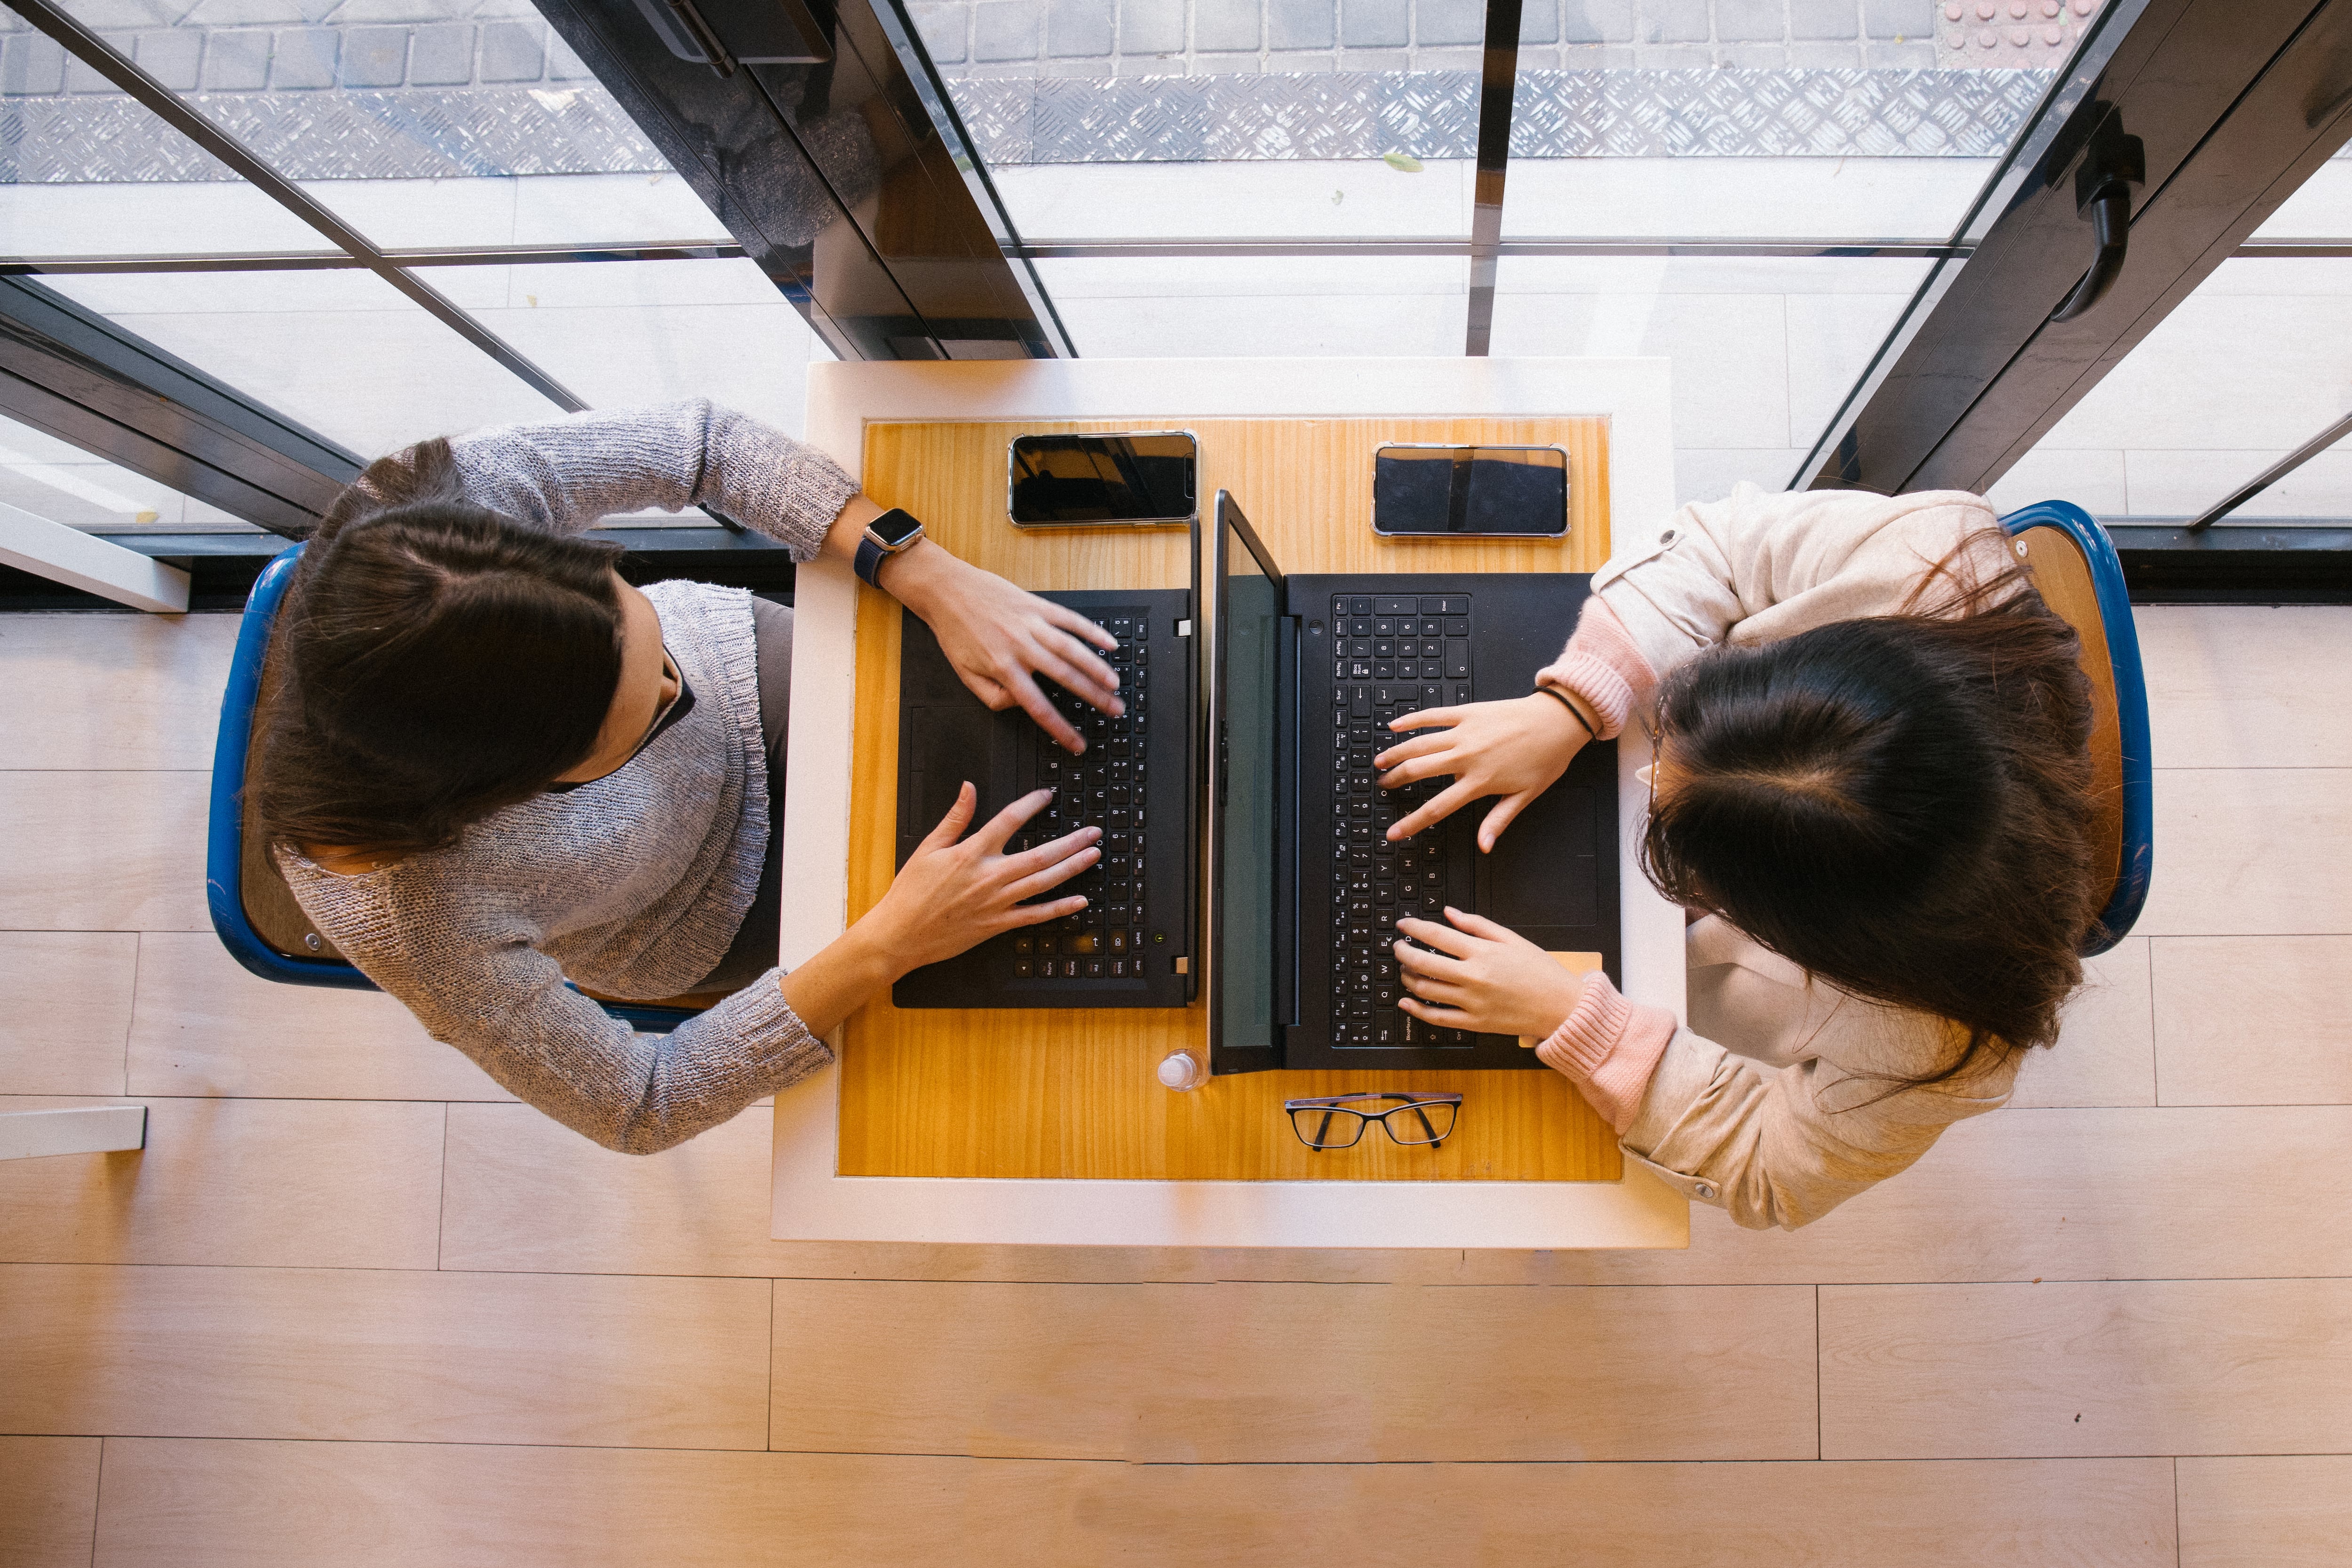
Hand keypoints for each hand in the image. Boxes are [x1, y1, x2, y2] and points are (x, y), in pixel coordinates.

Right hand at [860, 784, 1096, 973]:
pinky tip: (1081, 900)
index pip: (1009, 821)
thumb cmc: (911, 891)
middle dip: (1071, 841)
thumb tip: (969, 787)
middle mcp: (989, 876)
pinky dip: (1060, 909)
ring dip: (1072, 868)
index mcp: (971, 853)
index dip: (1031, 805)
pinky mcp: (997, 925)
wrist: (900, 934)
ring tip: (1094, 855)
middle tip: (1094, 832)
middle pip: (1040, 854)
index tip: (1048, 796)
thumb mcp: (928, 848)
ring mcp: (996, 903)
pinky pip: (1035, 916)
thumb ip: (955, 817)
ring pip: (1043, 882)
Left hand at [885, 545, 1122, 753]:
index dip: (1060, 728)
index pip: (1038, 706)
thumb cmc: (955, 632)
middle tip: (1115, 710)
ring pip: (1072, 649)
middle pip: (1065, 677)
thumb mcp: (965, 674)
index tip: (1077, 744)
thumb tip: (1020, 704)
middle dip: (1094, 697)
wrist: (947, 590)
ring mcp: (1031, 624)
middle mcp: (1021, 647)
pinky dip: (1091, 631)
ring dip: (1097, 667)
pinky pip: (1070, 619)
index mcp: (1003, 668)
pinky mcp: (1036, 605)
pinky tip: (1109, 643)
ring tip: (1115, 684)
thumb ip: (993, 696)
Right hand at [1375, 694, 1587, 850]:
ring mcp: (1465, 731)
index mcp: (1479, 781)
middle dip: (1395, 780)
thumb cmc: (1546, 757)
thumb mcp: (1525, 796)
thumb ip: (1499, 820)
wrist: (1559, 721)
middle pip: (1419, 771)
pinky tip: (1395, 725)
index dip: (1412, 822)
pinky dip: (1411, 720)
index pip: (1436, 808)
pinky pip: (1432, 715)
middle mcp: (1466, 756)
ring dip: (1395, 753)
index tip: (1394, 832)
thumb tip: (1484, 847)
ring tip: (1380, 761)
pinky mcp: (1468, 712)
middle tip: (1383, 786)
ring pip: (1419, 743)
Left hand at [1392, 908, 1586, 1040]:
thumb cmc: (1540, 972)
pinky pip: (1437, 1018)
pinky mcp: (1474, 1024)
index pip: (1436, 936)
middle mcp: (1474, 977)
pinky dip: (1416, 1010)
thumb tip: (1449, 913)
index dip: (1414, 928)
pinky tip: (1406, 1002)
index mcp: (1483, 952)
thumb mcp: (1512, 939)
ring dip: (1408, 978)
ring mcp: (1472, 1003)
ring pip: (1426, 990)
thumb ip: (1477, 925)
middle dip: (1403, 953)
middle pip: (1423, 963)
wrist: (1561, 1007)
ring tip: (1405, 970)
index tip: (1403, 925)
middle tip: (1397, 947)